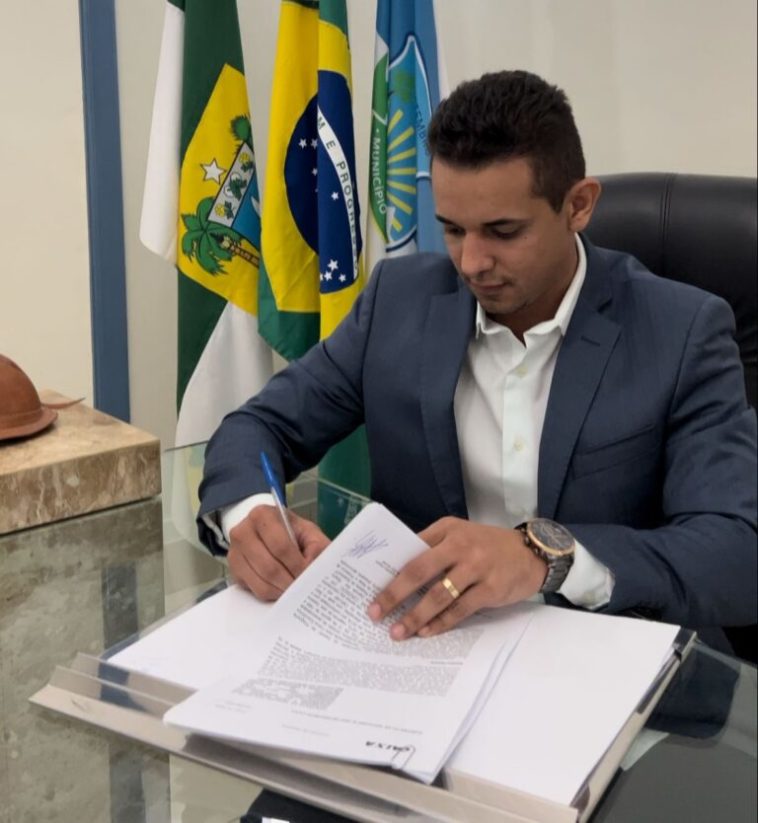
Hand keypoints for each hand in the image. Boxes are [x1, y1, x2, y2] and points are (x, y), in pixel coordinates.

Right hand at [228, 505, 329, 600]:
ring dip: (282, 590)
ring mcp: (234, 553)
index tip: (308, 576)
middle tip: (304, 590)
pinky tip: (282, 589)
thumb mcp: (308, 531)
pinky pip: (254, 590)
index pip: (280, 546)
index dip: (296, 564)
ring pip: (261, 582)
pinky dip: (272, 594)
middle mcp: (243, 532)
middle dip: (290, 581)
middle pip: (269, 567)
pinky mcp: (234, 571)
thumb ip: (317, 546)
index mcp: (262, 516)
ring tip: (296, 591)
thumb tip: (312, 567)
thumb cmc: (291, 532)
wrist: (268, 532)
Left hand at [367, 517, 545, 638]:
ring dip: (416, 616)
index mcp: (447, 529)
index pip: (411, 550)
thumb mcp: (460, 535)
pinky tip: (426, 632)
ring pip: (438, 595)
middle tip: (376, 614)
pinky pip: (460, 609)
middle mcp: (460, 545)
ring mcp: (477, 567)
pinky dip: (441, 623)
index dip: (390, 571)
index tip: (370, 589)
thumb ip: (433, 548)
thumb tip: (397, 574)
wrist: (532, 553)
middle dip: (394, 595)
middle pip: (419, 572)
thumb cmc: (487, 546)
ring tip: (399, 632)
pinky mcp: (491, 588)